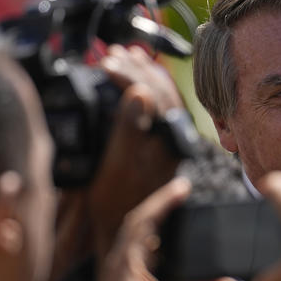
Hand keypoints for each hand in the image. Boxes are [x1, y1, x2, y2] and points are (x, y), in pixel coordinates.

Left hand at [85, 177, 233, 280]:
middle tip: (184, 191)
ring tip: (182, 210)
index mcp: (124, 263)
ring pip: (144, 239)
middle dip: (163, 206)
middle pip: (142, 224)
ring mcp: (127, 276)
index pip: (142, 220)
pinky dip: (166, 245)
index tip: (183, 186)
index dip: (163, 200)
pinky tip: (179, 246)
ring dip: (163, 223)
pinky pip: (151, 256)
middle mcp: (122, 265)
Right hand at [90, 48, 184, 255]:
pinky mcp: (159, 146)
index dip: (130, 75)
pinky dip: (147, 91)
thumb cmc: (116, 199)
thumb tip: (140, 92)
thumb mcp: (118, 163)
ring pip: (163, 98)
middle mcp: (174, 139)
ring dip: (143, 75)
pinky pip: (159, 109)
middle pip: (162, 92)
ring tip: (123, 57)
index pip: (155, 95)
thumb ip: (130, 128)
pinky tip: (137, 83)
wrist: (122, 226)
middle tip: (113, 54)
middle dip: (137, 68)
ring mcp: (168, 142)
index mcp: (168, 140)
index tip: (106, 63)